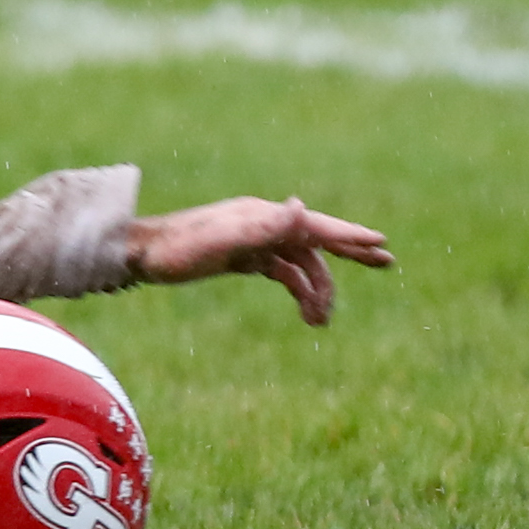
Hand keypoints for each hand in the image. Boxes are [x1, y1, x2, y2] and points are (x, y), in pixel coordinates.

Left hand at [127, 195, 394, 324]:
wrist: (140, 256)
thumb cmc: (178, 249)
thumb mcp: (222, 242)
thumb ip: (262, 227)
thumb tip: (300, 205)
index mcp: (260, 216)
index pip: (314, 226)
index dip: (349, 236)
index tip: (382, 243)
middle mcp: (261, 223)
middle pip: (316, 238)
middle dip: (351, 251)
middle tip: (387, 261)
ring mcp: (253, 239)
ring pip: (301, 262)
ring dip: (318, 289)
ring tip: (320, 322)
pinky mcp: (243, 256)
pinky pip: (283, 271)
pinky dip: (299, 290)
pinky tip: (307, 314)